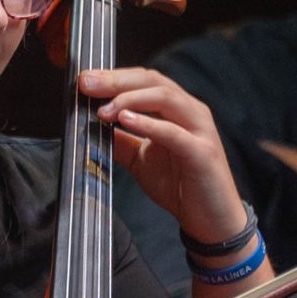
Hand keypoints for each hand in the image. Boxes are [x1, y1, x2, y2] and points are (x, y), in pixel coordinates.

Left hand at [79, 67, 248, 244]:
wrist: (212, 221)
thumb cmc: (180, 186)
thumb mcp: (140, 159)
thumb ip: (120, 141)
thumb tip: (89, 128)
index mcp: (177, 109)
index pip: (144, 80)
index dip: (114, 77)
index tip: (84, 81)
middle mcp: (190, 111)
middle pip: (152, 81)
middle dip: (116, 80)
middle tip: (86, 84)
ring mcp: (199, 130)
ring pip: (165, 97)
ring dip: (129, 98)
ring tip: (103, 109)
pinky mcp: (202, 152)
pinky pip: (174, 132)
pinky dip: (148, 124)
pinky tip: (125, 120)